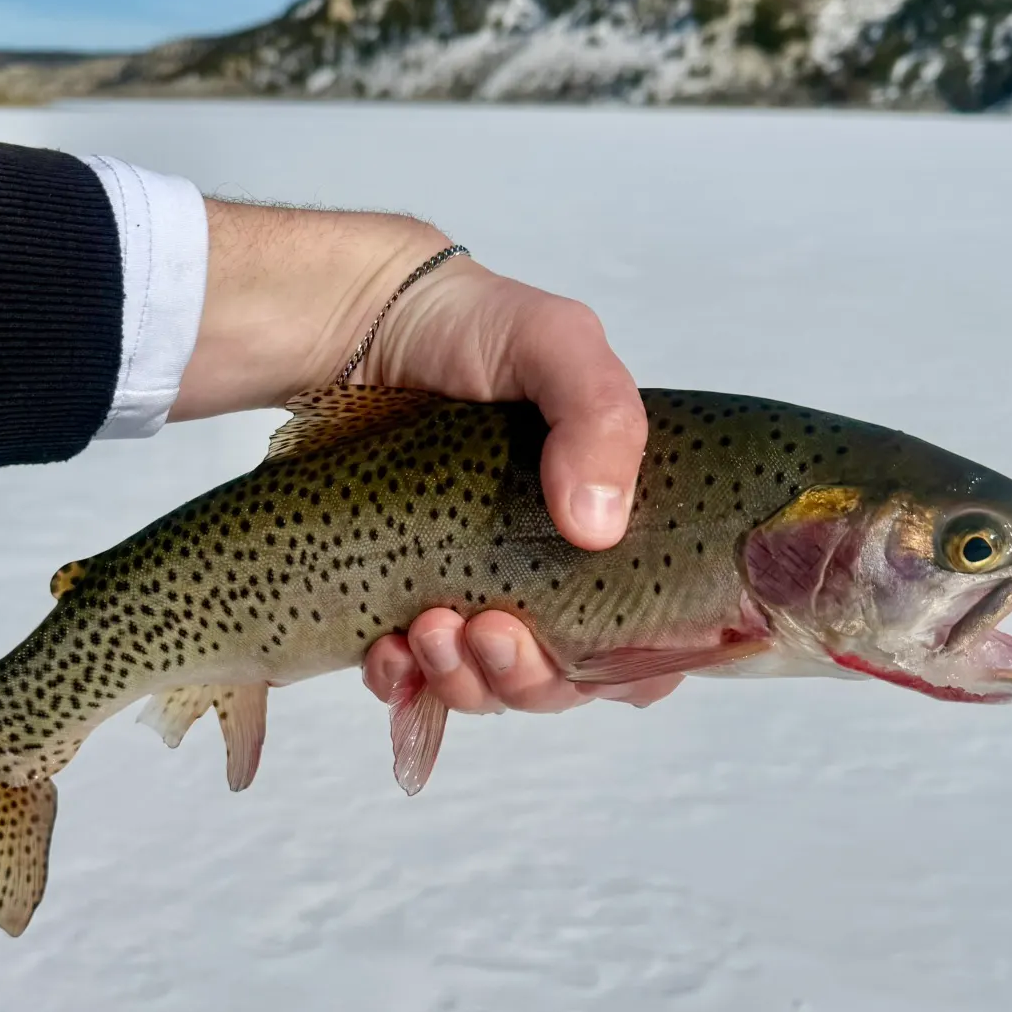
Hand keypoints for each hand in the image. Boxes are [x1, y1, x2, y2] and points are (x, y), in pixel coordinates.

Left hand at [170, 198, 681, 715]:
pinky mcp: (401, 600)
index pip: (651, 638)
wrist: (360, 324)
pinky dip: (401, 678)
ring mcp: (473, 590)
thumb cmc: (473, 328)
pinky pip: (409, 677)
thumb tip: (597, 528)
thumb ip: (601, 417)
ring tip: (432, 628)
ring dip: (464, 680)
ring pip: (486, 688)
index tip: (591, 658)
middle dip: (527, 677)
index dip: (634, 668)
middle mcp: (547, 572)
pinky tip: (388, 648)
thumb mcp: (557, 344)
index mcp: (608, 527)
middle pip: (562, 681)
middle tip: (490, 631)